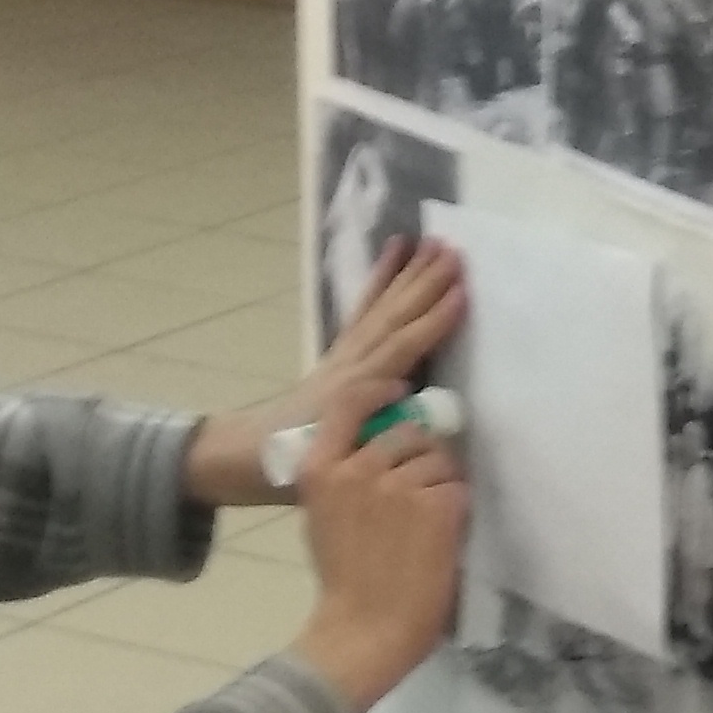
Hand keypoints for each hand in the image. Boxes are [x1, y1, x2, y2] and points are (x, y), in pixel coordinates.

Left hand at [186, 234, 463, 506]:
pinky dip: (380, 281)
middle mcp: (352, 364)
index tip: (461, 294)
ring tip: (433, 244)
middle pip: (393, 318)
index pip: (399, 350)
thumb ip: (366, 435)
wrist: (251, 453)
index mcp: (354, 392)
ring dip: (409, 276)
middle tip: (454, 252)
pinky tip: (393, 255)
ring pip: (381, 308)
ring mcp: (345, 353)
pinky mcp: (341, 349)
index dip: (431, 324)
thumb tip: (409, 410)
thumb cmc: (296, 467)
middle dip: (425, 286)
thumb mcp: (330, 462)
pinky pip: (365, 309)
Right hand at [289, 396, 467, 712]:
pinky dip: (456, 508)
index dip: (379, 392)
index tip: (400, 392)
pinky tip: (442, 536)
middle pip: (407, 432)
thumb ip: (343, 475)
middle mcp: (357, 468)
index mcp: (319, 469)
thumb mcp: (322, 515)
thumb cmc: (343, 580)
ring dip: (441, 483)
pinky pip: (457, 488)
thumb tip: (378, 445)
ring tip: (428, 523)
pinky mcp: (436, 505)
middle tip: (419, 495)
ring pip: (438, 459)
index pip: (349, 403)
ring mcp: (398, 485)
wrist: (364, 630)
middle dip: (420, 455)